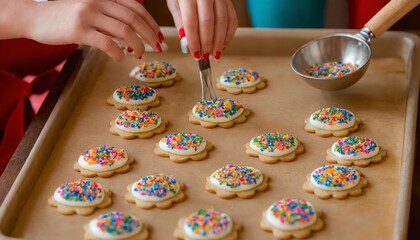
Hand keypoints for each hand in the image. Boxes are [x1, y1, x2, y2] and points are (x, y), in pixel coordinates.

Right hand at [17, 0, 163, 60]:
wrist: (36, 17)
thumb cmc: (66, 17)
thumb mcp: (91, 10)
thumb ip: (110, 17)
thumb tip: (133, 35)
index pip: (136, 8)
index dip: (151, 22)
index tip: (159, 36)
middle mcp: (99, 2)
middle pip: (134, 18)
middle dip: (150, 34)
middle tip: (157, 47)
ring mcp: (89, 15)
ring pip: (124, 30)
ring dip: (137, 44)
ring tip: (139, 54)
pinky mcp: (79, 30)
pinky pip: (106, 43)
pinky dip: (118, 52)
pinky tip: (120, 57)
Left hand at [167, 0, 237, 60]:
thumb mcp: (174, 2)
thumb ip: (180, 21)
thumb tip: (186, 42)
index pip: (191, 22)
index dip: (194, 41)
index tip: (195, 54)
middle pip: (208, 23)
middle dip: (207, 43)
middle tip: (205, 56)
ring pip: (222, 21)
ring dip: (220, 41)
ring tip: (215, 54)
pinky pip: (232, 18)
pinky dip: (229, 33)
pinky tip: (224, 43)